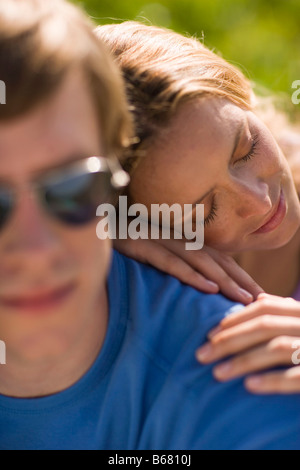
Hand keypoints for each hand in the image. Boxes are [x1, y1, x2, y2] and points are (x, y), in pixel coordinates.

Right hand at [114, 237, 262, 303]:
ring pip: (199, 261)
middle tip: (260, 299)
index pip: (217, 257)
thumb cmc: (123, 241)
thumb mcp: (152, 251)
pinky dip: (191, 275)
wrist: (92, 225)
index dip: (239, 274)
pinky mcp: (142, 245)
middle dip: (239, 279)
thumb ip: (173, 262)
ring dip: (223, 280)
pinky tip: (208, 288)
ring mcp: (159, 239)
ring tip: (242, 299)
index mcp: (180, 239)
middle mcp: (174, 237)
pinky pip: (171, 262)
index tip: (257, 293)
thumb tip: (193, 283)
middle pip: (215, 259)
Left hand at [196, 293, 299, 393]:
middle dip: (229, 340)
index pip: (264, 308)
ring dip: (243, 360)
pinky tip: (248, 386)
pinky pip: (295, 376)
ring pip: (277, 348)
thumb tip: (258, 299)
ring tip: (218, 373)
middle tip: (202, 355)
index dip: (235, 319)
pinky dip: (271, 380)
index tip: (210, 334)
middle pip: (264, 326)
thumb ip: (284, 314)